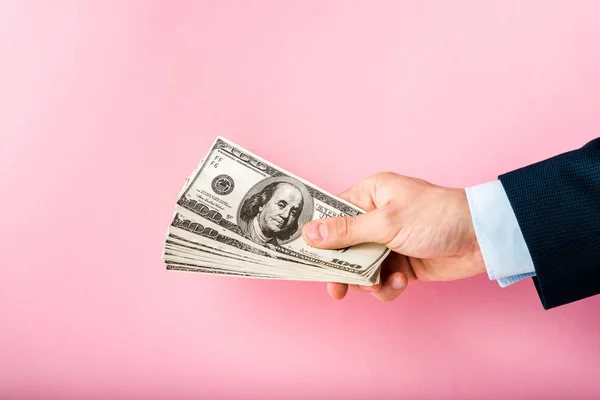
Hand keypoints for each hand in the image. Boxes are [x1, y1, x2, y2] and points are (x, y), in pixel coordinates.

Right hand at [301, 173, 485, 300]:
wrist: (481, 239)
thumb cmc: (437, 216)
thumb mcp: (386, 223)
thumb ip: (347, 232)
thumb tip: (309, 233)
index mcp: (370, 194)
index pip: (333, 213)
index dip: (318, 234)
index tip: (303, 254)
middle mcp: (376, 217)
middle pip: (343, 245)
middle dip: (342, 268)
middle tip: (335, 288)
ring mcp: (388, 241)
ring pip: (361, 267)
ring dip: (369, 280)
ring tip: (380, 283)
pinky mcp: (401, 262)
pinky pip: (381, 279)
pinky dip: (388, 286)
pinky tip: (402, 282)